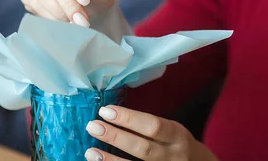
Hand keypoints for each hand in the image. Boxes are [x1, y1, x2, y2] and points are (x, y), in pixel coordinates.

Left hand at [84, 106, 217, 160]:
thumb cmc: (176, 143)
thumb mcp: (170, 129)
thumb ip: (148, 125)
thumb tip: (111, 115)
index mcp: (177, 135)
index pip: (152, 125)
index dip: (128, 118)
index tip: (105, 111)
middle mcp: (173, 156)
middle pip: (142, 148)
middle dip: (115, 137)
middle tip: (93, 126)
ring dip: (110, 160)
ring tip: (90, 151)